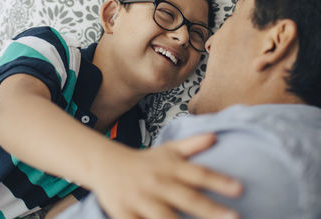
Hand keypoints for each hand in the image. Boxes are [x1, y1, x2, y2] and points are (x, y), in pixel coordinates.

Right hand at [91, 134, 241, 218]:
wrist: (106, 164)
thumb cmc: (143, 161)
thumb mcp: (167, 150)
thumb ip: (191, 144)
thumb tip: (215, 136)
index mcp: (169, 167)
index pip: (198, 173)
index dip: (219, 181)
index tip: (240, 189)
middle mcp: (157, 183)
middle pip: (186, 198)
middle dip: (210, 210)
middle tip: (234, 218)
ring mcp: (140, 200)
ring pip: (164, 218)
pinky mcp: (125, 214)